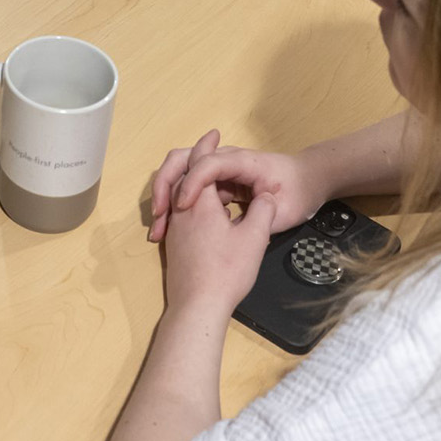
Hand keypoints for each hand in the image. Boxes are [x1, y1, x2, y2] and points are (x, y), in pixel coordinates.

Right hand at [150, 134, 325, 243]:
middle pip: (184, 159)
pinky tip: (171, 229)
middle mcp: (226, 160)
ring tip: (160, 228)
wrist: (309, 180)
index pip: (208, 164)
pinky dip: (176, 204)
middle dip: (166, 183)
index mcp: (243, 162)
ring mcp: (220, 170)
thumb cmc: (299, 193)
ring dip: (166, 196)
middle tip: (159, 214)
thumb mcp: (285, 211)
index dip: (192, 183)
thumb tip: (231, 220)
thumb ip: (260, 215)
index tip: (182, 207)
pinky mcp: (218, 183)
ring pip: (182, 172)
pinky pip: (190, 188)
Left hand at [156, 131, 279, 319]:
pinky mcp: (174, 243)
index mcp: (199, 202)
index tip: (214, 134)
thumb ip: (262, 211)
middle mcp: (181, 210)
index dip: (208, 146)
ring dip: (193, 182)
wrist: (197, 307)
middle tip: (208, 149)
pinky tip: (208, 212)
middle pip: (182, 174)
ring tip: (210, 179)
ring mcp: (175, 228)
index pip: (200, 163)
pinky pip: (179, 211)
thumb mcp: (254, 238)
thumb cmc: (226, 271)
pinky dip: (191, 200)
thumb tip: (265, 197)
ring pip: (179, 194)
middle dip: (195, 159)